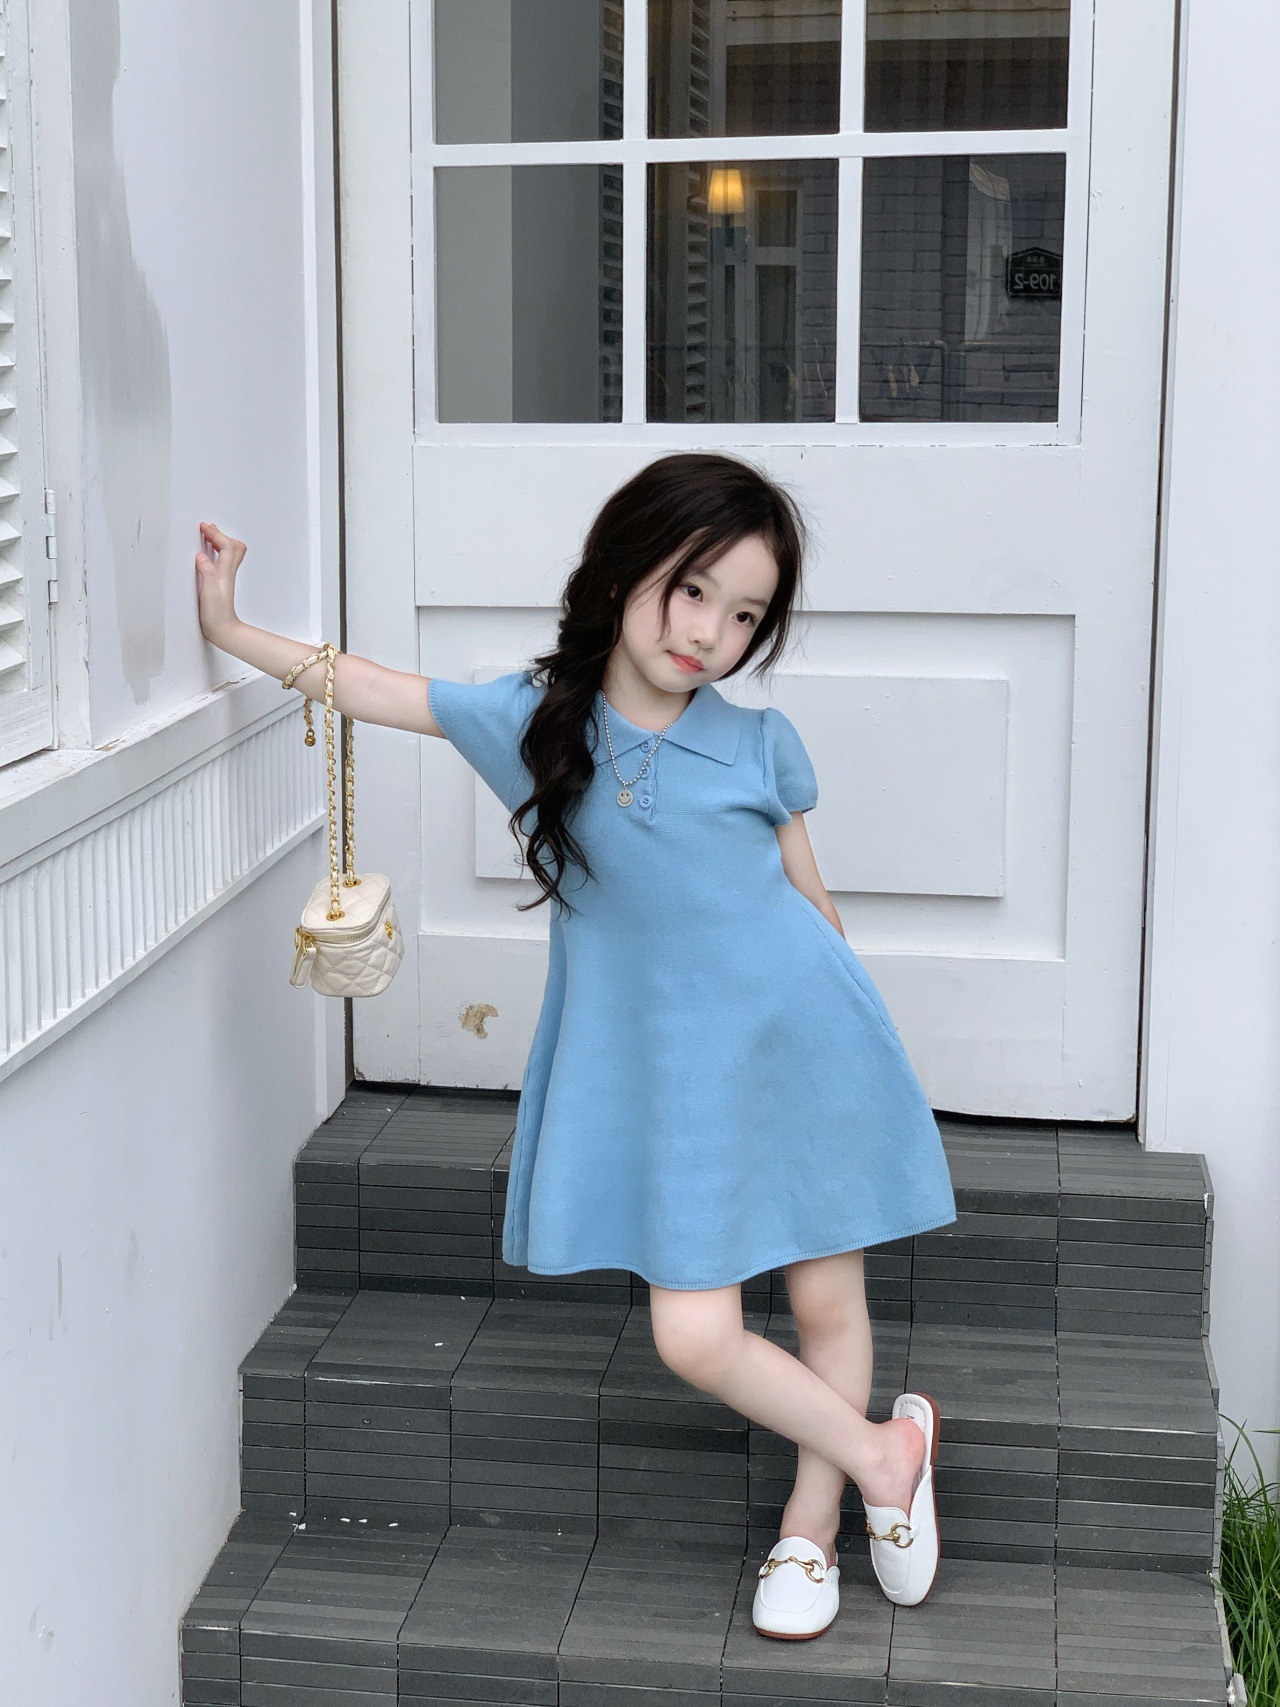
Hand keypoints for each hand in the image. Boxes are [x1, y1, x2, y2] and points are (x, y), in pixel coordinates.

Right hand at [195, 521, 246, 642]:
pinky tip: (207, 554)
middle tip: (206, 529)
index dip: (215, 533)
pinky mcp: (220, 583)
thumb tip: (202, 555)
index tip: (203, 527)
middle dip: (220, 534)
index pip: (226, 545)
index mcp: (225, 572)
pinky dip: (216, 552)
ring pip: (230, 553)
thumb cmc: (216, 615)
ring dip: (220, 541)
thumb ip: (206, 572)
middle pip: (234, 546)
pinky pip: (222, 561)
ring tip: (208, 536)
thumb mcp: (209, 592)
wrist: (222, 630)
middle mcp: (227, 573)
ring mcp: (225, 577)